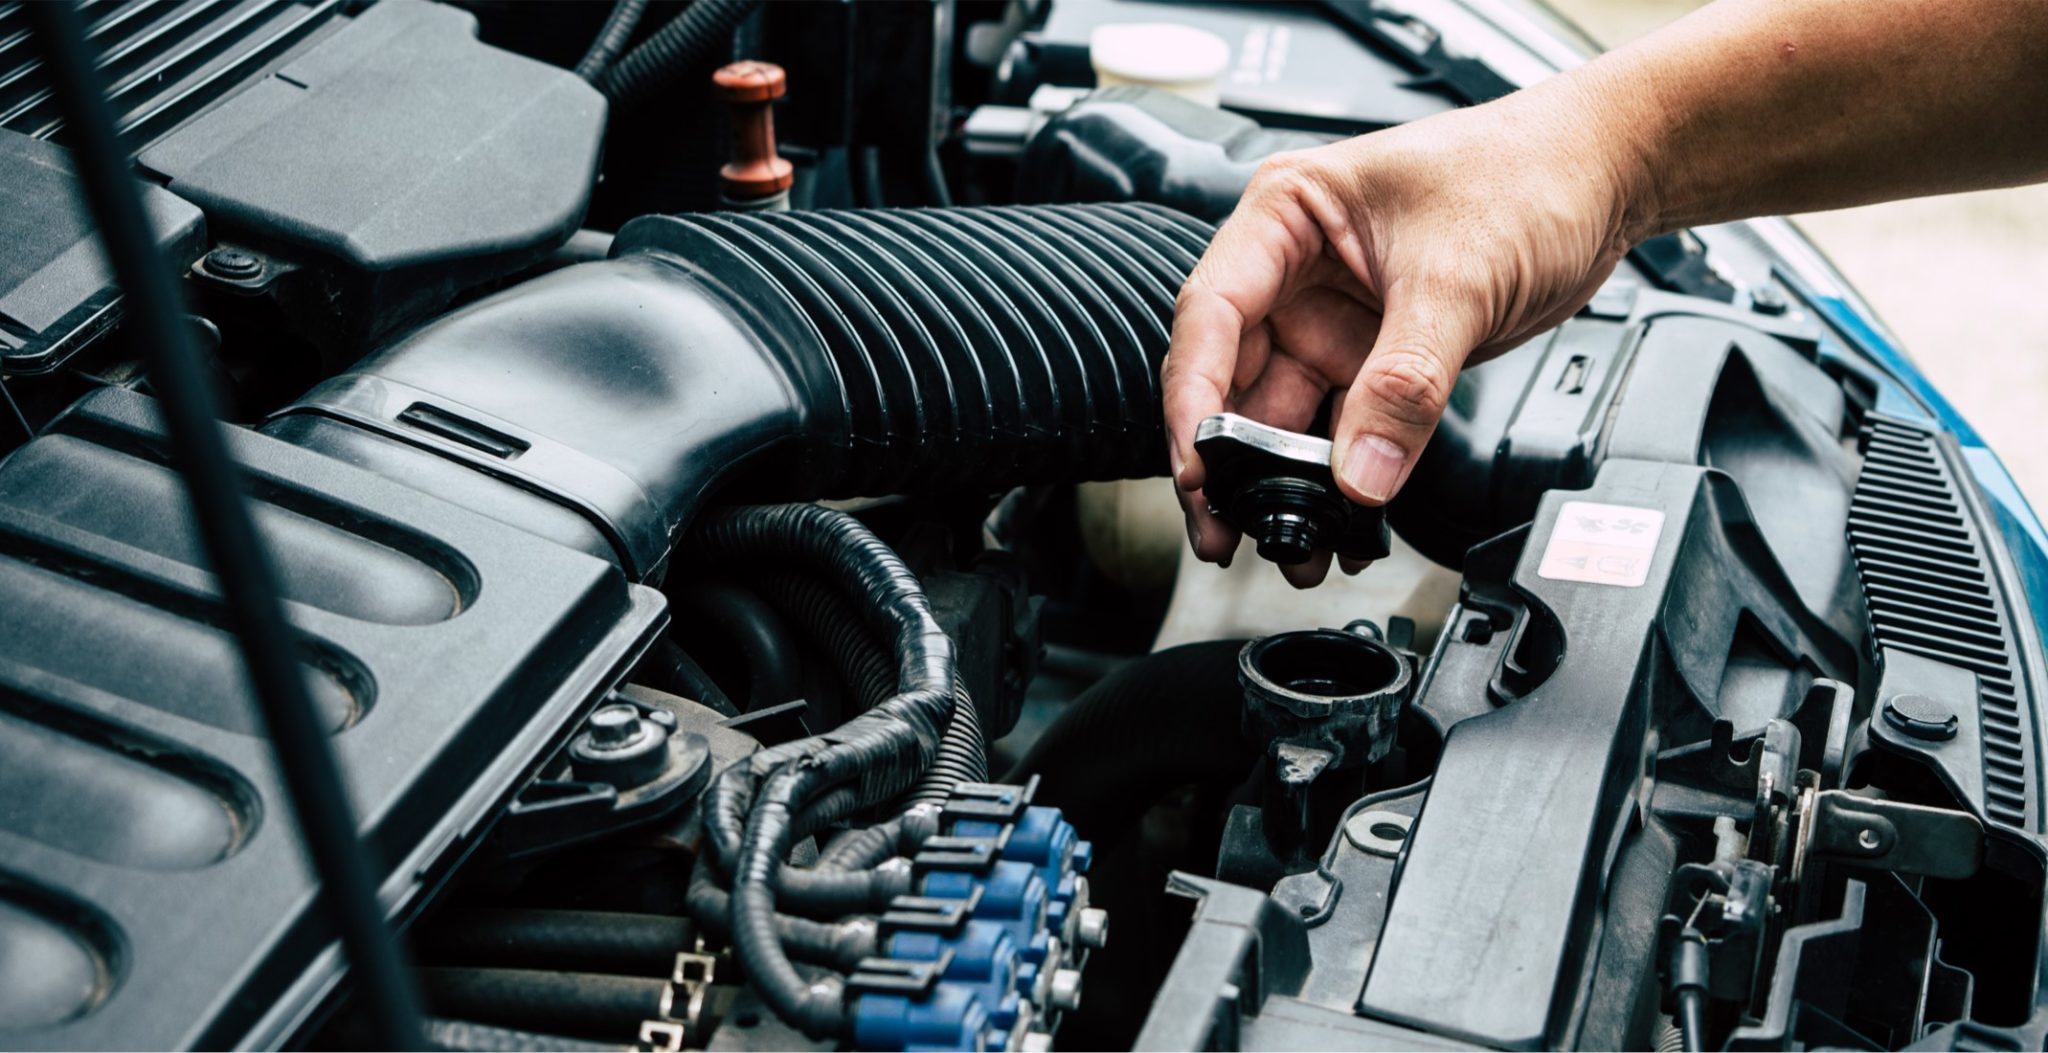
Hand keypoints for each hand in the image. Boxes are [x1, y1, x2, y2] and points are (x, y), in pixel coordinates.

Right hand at [1162, 79, 1645, 586]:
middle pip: (1234, 377)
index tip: (1199, 465)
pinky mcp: (1375, 355)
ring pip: (1283, 415)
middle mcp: (1296, 267)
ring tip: (1289, 542)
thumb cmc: (1528, 171)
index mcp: (1287, 213)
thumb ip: (1405, 383)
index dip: (1195, 397)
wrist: (1606, 177)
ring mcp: (1332, 316)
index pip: (1212, 313)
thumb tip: (1360, 473)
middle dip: (1229, 461)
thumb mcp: (1459, 277)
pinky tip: (1343, 521)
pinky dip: (1340, 477)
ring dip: (1283, 483)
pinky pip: (1342, 427)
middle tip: (1225, 528)